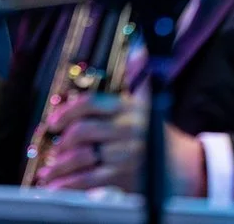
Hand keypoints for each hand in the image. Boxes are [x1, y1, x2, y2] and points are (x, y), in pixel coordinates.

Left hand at [32, 91, 204, 196]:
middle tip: (55, 148)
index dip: (67, 111)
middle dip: (63, 141)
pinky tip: (57, 186)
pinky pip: (89, 179)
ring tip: (49, 171)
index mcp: (128, 109)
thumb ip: (138, 76)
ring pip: (82, 156)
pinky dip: (69, 183)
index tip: (53, 122)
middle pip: (82, 131)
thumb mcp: (148, 104)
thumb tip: (138, 47)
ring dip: (60, 165)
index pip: (90, 104)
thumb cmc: (158, 136)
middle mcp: (126, 130)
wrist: (185, 168)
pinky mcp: (124, 177)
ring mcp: (124, 154)